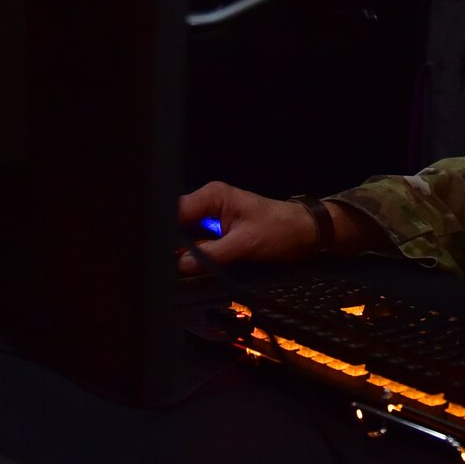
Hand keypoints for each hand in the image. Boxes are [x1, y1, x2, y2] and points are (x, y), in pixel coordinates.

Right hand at [176, 181, 316, 275]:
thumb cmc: (280, 230)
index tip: (160, 253)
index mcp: (213, 196)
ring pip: (185, 237)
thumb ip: (211, 254)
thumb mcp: (244, 244)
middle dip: (173, 244)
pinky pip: (198, 244)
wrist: (304, 233)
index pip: (176, 211)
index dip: (165, 232)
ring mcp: (212, 218)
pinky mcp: (218, 232)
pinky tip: (192, 267)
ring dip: (184, 252)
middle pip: (177, 224)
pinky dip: (196, 256)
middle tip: (168, 265)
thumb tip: (180, 265)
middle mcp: (209, 203)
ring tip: (179, 268)